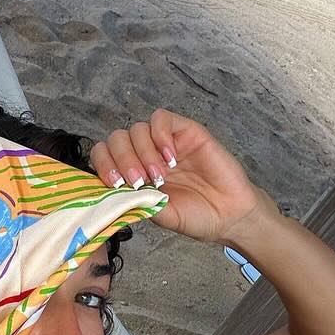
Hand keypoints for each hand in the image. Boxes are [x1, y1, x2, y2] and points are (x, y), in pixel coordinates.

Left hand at [91, 111, 268, 244]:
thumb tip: (115, 194)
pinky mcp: (185, 131)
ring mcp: (164, 142)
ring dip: (143, 153)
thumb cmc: (197, 216)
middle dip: (123, 161)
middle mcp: (146, 154)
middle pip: (116, 139)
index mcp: (134, 174)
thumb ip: (140, 204)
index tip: (116, 185)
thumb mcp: (162, 216)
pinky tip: (171, 157)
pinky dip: (160, 135)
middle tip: (140, 183)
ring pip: (136, 129)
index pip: (104, 156)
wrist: (230, 214)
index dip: (103, 165)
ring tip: (160, 176)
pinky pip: (161, 119)